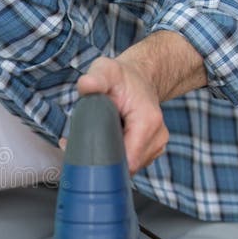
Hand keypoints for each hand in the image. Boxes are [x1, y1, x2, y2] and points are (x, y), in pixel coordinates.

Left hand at [75, 55, 168, 172]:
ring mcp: (156, 146)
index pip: (128, 160)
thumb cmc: (120, 77)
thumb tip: (87, 85)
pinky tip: (104, 144)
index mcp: (148, 121)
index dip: (104, 162)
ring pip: (128, 168)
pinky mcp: (151, 151)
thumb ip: (96, 78)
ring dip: (108, 161)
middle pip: (127, 167)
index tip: (83, 153)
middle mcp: (157, 137)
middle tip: (80, 147)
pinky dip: (116, 159)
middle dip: (103, 162)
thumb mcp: (105, 71)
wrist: (139, 79)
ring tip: (92, 142)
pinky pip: (131, 164)